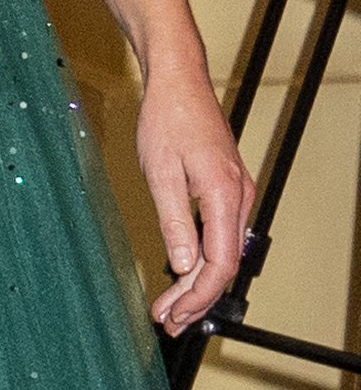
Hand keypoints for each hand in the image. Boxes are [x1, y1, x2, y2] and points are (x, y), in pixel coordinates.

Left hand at [136, 67, 253, 336]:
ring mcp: (236, 191)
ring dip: (198, 282)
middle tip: (167, 320)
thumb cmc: (167, 117)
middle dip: (196, 298)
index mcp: (224, 194)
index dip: (198, 295)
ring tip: (172, 307)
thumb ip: (174, 221)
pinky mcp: (227, 186)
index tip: (174, 314)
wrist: (179, 78)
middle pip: (224, 263)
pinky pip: (221, 233)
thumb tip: (184, 266)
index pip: (221, 263)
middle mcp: (239, 196)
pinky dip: (203, 258)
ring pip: (224, 251)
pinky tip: (184, 272)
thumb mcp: (160, 171)